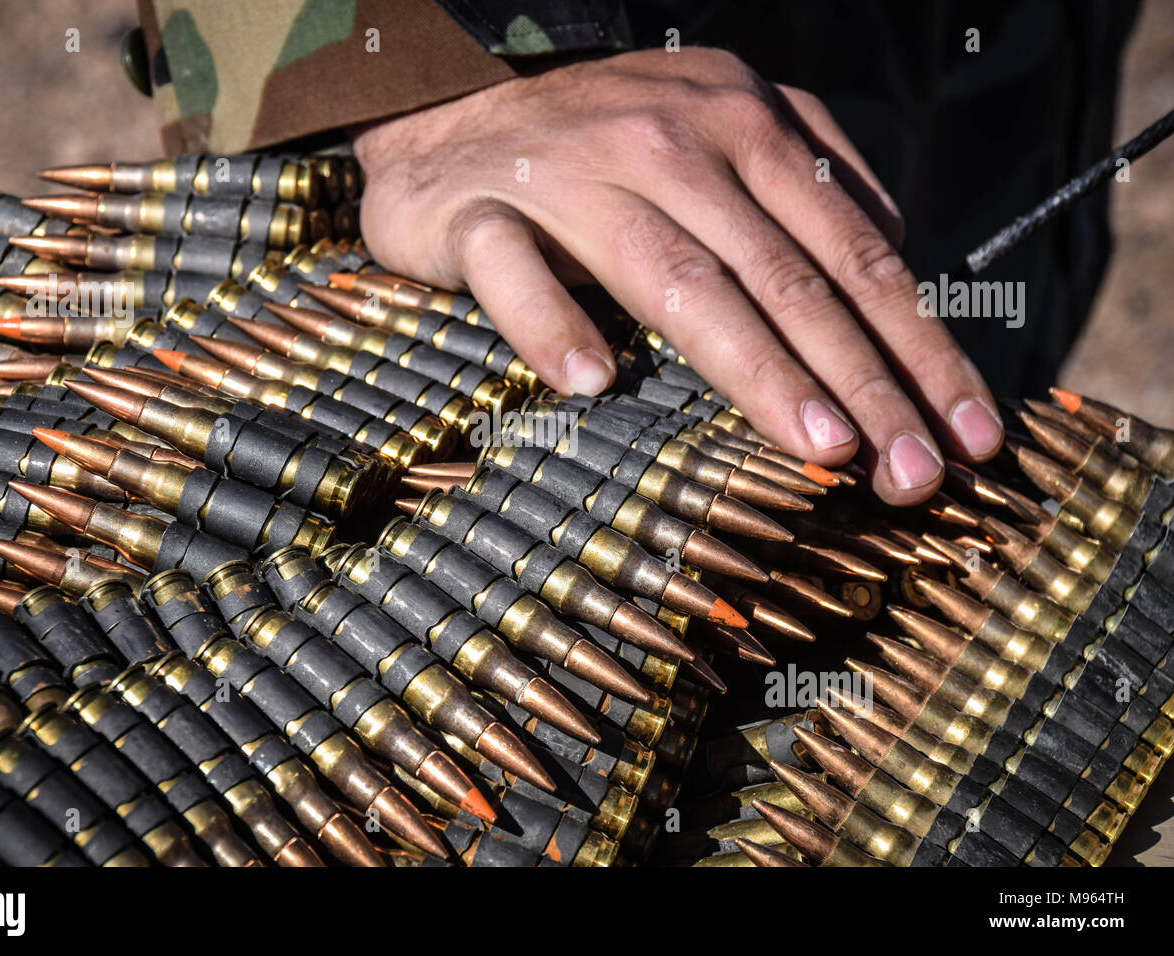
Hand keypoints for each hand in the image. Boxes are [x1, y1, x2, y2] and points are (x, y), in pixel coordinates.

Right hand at [350, 47, 1003, 503]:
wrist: (448, 122)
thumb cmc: (598, 152)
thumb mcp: (719, 138)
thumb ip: (804, 188)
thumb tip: (898, 258)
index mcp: (742, 122)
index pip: (851, 246)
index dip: (915, 342)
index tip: (966, 432)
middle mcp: (669, 137)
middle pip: (783, 272)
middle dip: (862, 377)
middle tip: (913, 470)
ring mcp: (573, 171)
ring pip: (675, 277)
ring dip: (754, 365)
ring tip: (818, 446)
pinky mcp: (479, 211)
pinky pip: (515, 272)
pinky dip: (552, 325)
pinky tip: (593, 384)